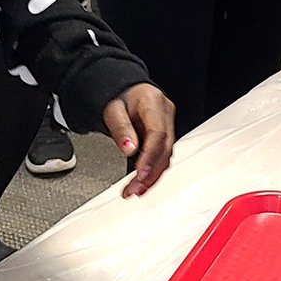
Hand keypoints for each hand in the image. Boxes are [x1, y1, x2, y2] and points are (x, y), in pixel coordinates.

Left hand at [102, 83, 174, 197]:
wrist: (125, 89)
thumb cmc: (119, 96)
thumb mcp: (112, 109)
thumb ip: (121, 129)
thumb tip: (129, 149)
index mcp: (154, 103)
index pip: (158, 134)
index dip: (150, 156)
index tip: (139, 174)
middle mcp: (166, 114)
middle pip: (165, 148)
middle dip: (151, 173)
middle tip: (133, 190)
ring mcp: (168, 124)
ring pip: (166, 155)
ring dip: (152, 176)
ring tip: (135, 191)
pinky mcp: (164, 134)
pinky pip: (162, 155)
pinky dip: (153, 171)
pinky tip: (142, 183)